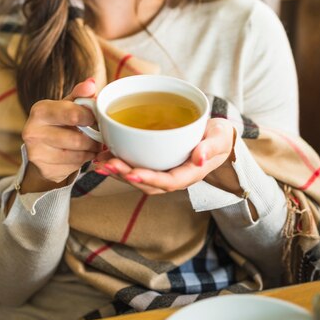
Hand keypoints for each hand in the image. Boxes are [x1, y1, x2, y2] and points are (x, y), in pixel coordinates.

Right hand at [21, 78, 101, 187]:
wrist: (42, 146)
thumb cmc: (59, 121)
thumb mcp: (68, 104)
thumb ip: (80, 94)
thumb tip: (91, 83)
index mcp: (40, 110)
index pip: (73, 115)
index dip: (90, 118)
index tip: (96, 119)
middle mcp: (32, 132)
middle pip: (77, 139)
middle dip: (94, 139)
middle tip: (100, 136)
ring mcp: (36, 154)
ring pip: (78, 155)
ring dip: (91, 151)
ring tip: (93, 145)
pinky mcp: (45, 170)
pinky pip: (74, 167)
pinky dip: (83, 161)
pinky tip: (82, 155)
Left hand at [93, 118, 235, 195]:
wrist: (218, 137)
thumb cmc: (220, 136)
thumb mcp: (220, 138)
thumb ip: (211, 147)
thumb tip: (199, 158)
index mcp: (190, 173)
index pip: (167, 181)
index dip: (148, 178)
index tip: (130, 172)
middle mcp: (175, 177)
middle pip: (148, 182)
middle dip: (125, 175)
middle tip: (106, 164)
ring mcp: (165, 172)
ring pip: (139, 178)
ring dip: (118, 172)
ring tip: (99, 163)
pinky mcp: (157, 164)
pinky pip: (137, 168)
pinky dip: (121, 164)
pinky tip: (105, 155)